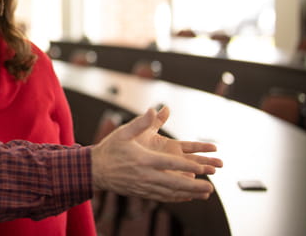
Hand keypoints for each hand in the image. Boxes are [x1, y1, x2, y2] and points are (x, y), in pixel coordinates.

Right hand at [91, 106, 222, 201]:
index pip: (170, 163)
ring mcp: (143, 186)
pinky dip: (176, 197)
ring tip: (204, 194)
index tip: (203, 168)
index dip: (188, 166)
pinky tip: (187, 197)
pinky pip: (163, 197)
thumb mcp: (123, 132)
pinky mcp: (141, 192)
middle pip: (174, 183)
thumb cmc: (110, 149)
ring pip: (170, 192)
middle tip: (210, 188)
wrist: (95, 169)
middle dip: (193, 186)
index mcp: (143, 159)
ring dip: (189, 194)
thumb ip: (141, 122)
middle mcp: (145, 175)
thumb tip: (154, 109)